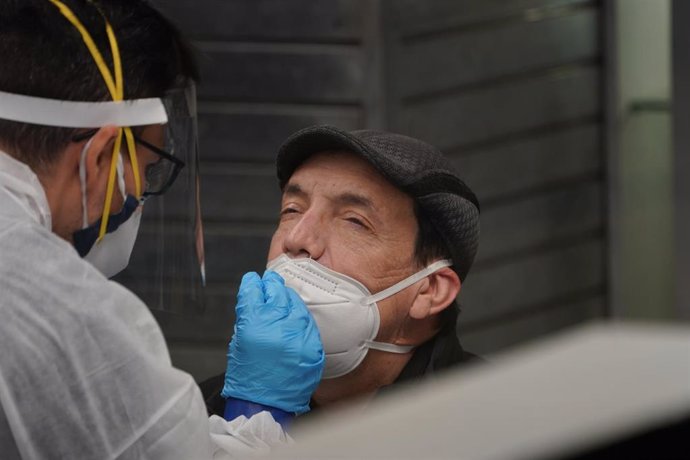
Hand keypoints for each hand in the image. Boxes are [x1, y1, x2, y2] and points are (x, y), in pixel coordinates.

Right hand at [221, 270, 323, 413]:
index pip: (254, 289)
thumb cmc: (248, 377)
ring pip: (295, 303)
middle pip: (278, 291)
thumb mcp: (238, 341)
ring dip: (287, 301)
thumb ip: (248, 315)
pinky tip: (293, 322)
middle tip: (270, 285)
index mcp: (254, 323)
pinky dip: (300, 319)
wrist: (266, 405)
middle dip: (272, 286)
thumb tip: (256, 296)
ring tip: (282, 305)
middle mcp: (279, 325)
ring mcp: (299, 334)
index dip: (252, 283)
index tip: (253, 281)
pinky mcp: (313, 344)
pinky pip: (307, 322)